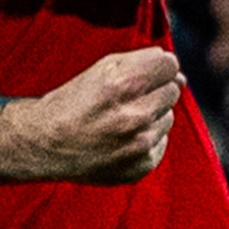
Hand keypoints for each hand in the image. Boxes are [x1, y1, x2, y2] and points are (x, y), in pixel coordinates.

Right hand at [21, 49, 182, 184]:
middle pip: (172, 90)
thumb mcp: (102, 69)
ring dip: (150, 116)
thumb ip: (144, 63)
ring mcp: (140, 144)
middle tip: (123, 100)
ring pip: (168, 117)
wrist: (47, 144)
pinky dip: (146, 140)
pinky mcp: (142, 166)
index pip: (169, 65)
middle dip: (152, 91)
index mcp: (124, 85)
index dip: (155, 67)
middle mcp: (136, 116)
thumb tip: (181, 77)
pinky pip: (161, 142)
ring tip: (118, 122)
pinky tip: (120, 140)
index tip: (140, 75)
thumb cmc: (75, 101)